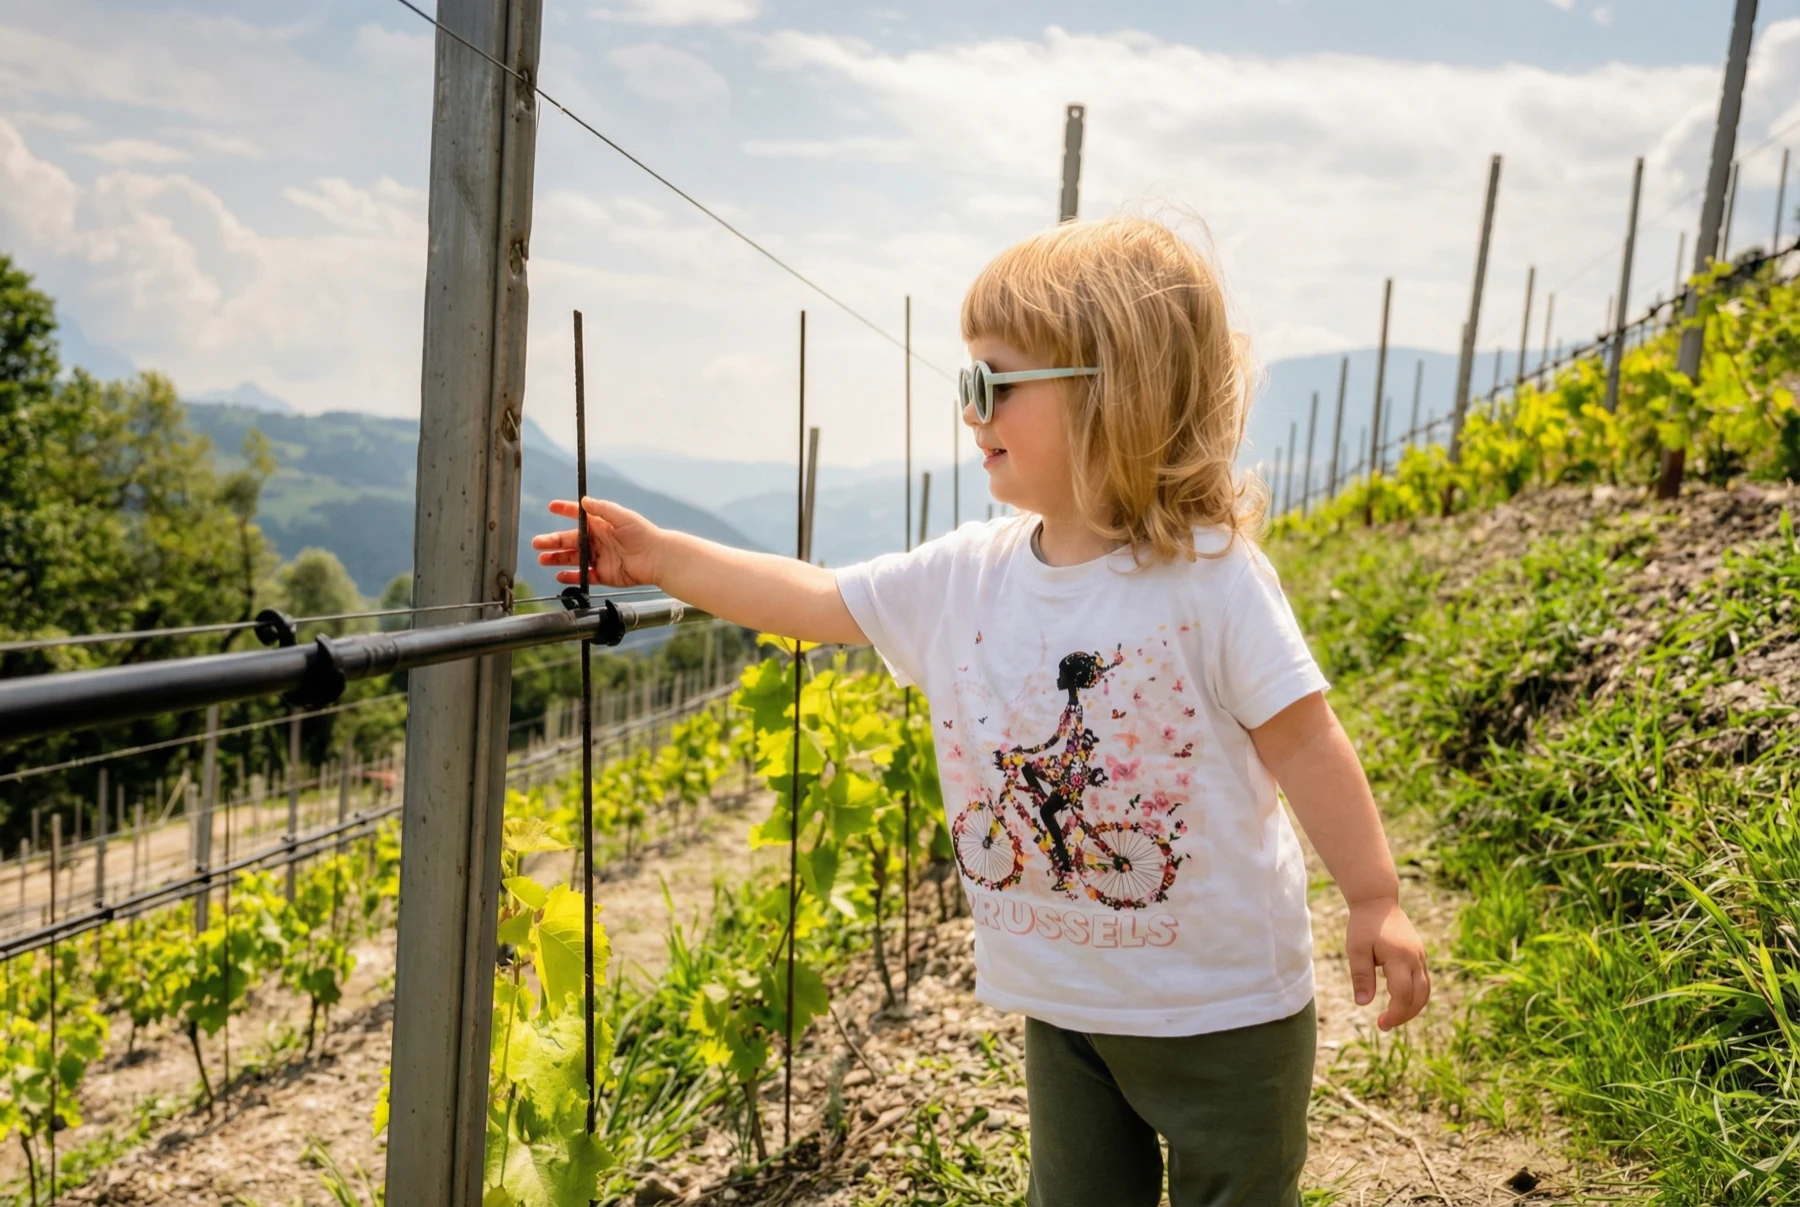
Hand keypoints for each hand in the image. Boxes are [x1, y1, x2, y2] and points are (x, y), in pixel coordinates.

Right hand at [531, 497, 661, 588]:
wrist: (658, 558)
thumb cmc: (643, 534)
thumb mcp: (623, 516)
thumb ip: (603, 509)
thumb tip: (584, 501)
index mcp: (601, 525)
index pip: (579, 516)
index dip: (565, 510)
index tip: (552, 506)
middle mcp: (598, 541)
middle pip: (571, 540)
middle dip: (553, 541)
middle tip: (537, 543)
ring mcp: (600, 558)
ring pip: (573, 558)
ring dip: (557, 559)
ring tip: (542, 559)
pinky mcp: (604, 575)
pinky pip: (584, 576)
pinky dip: (572, 577)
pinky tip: (559, 576)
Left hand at [1345, 897, 1428, 1030]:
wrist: (1378, 901)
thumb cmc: (1364, 925)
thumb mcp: (1356, 949)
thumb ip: (1361, 976)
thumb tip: (1362, 1004)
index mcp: (1399, 957)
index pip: (1403, 994)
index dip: (1395, 1013)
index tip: (1380, 1023)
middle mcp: (1415, 959)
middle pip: (1420, 997)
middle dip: (1405, 1015)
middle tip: (1385, 1024)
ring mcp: (1421, 957)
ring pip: (1425, 991)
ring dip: (1412, 1008)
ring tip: (1392, 1017)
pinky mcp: (1420, 956)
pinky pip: (1424, 982)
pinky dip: (1415, 996)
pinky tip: (1398, 1001)